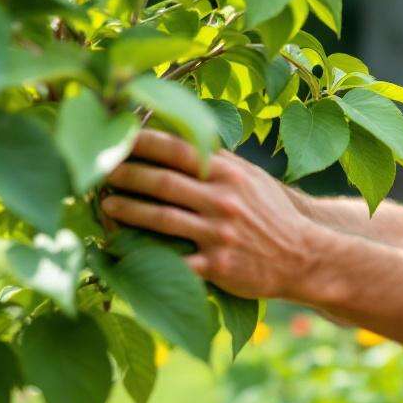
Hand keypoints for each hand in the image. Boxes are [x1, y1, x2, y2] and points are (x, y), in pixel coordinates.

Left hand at [101, 129, 326, 299]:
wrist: (304, 256)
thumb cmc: (272, 214)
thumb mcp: (251, 178)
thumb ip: (217, 161)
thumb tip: (181, 137)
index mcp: (229, 174)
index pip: (178, 149)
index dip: (143, 142)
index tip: (117, 136)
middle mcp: (223, 200)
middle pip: (162, 182)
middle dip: (125, 174)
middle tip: (98, 169)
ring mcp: (219, 234)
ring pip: (161, 219)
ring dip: (127, 211)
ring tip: (105, 205)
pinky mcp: (218, 266)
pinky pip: (174, 261)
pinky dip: (147, 257)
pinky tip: (125, 252)